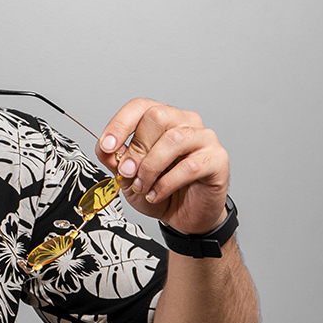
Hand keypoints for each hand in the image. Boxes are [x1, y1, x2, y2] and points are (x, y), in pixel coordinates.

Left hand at [98, 98, 229, 235]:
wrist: (185, 216)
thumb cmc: (160, 190)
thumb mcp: (127, 176)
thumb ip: (115, 159)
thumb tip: (105, 148)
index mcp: (161, 120)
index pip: (139, 106)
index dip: (120, 124)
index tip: (106, 146)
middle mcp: (184, 122)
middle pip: (157, 117)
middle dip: (136, 149)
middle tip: (127, 172)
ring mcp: (203, 138)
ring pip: (173, 139)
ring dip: (150, 168)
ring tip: (143, 186)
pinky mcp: (217, 159)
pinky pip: (190, 166)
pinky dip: (166, 184)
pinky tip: (157, 194)